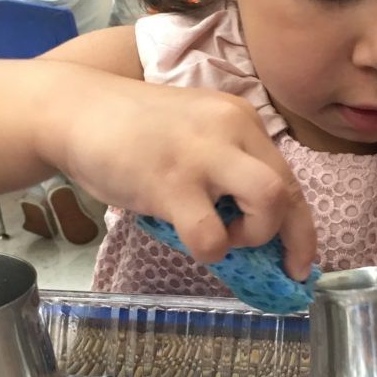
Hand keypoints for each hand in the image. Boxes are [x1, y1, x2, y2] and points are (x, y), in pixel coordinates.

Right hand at [41, 78, 316, 279]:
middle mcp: (232, 130)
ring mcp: (203, 154)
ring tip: (223, 236)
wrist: (74, 112)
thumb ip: (226, 168)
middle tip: (273, 264)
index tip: (300, 261)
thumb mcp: (194, 135)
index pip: (289, 177)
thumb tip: (252, 229)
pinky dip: (209, 249)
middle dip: (291, 240)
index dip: (301, 227)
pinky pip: (212, 233)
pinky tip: (188, 236)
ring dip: (254, 235)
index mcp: (241, 120)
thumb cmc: (131, 130)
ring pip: (270, 201)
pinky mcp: (172, 182)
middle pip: (289, 191)